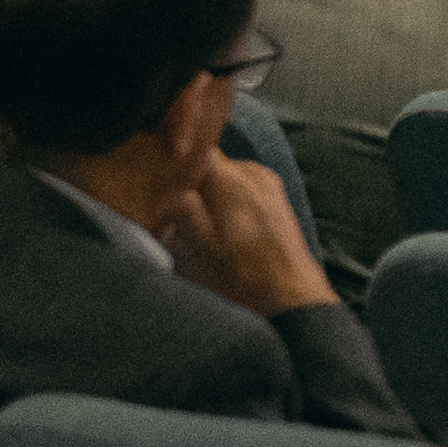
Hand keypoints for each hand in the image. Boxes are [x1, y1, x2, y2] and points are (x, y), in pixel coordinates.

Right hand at [175, 151, 332, 315]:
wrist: (291, 300)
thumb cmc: (240, 278)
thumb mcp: (194, 246)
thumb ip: (180, 204)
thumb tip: (168, 177)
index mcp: (230, 177)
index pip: (192, 146)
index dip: (171, 160)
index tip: (156, 179)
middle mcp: (252, 172)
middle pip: (208, 161)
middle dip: (187, 180)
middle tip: (170, 208)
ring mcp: (269, 184)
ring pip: (225, 176)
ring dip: (207, 194)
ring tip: (195, 224)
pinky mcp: (277, 201)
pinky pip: (242, 189)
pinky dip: (226, 202)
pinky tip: (220, 230)